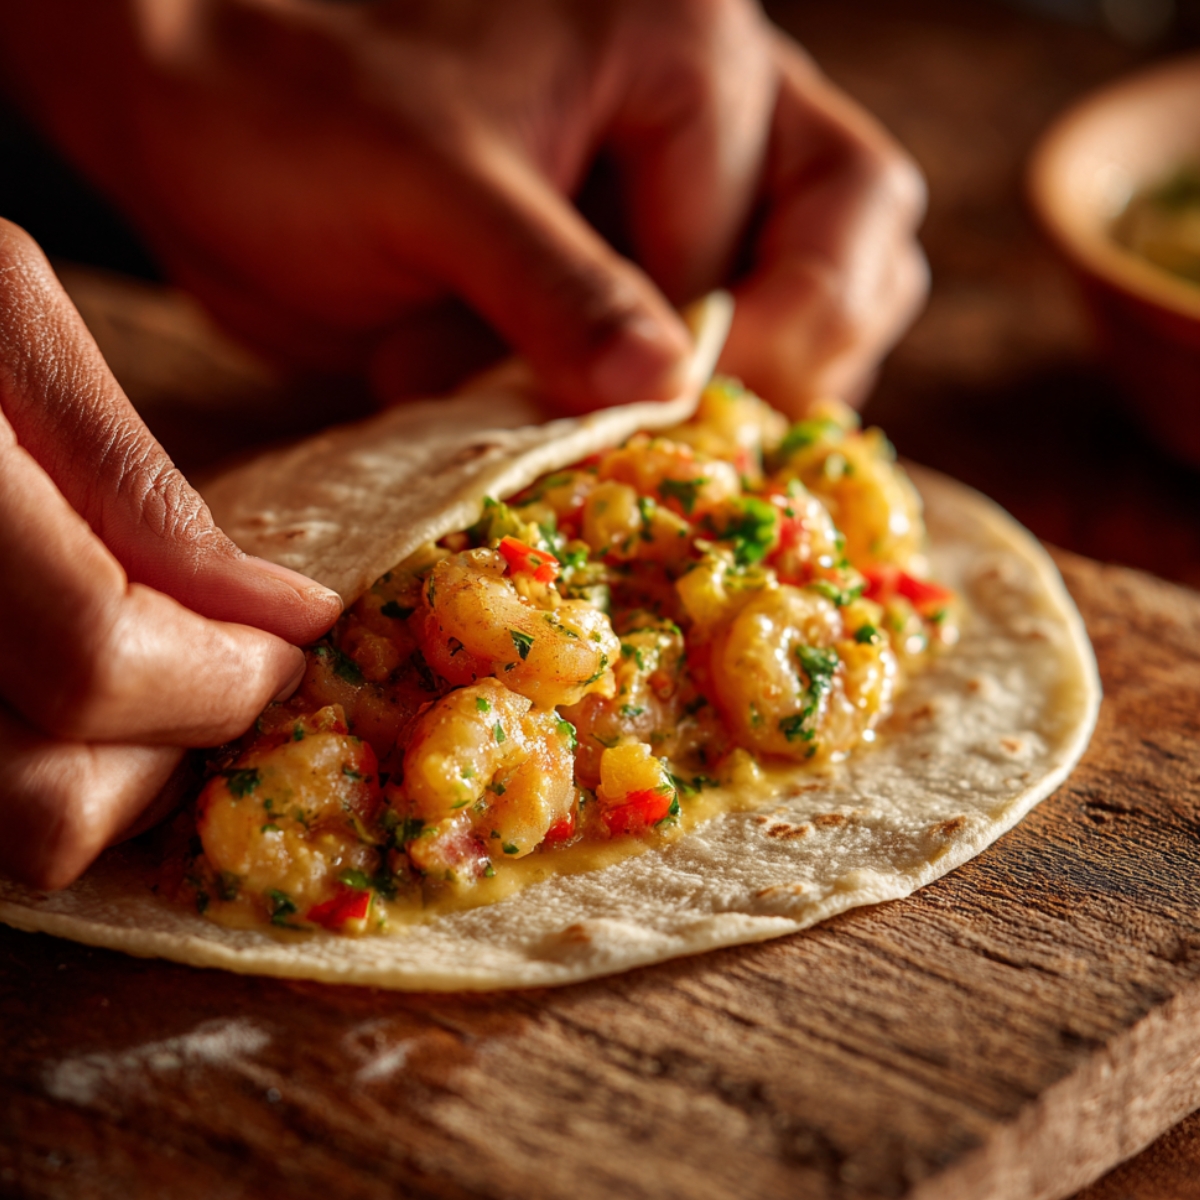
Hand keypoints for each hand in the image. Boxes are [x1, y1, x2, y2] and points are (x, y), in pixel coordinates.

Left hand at [0, 0, 925, 414]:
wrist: (203, 136)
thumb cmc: (294, 112)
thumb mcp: (426, 186)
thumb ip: (551, 282)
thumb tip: (665, 386)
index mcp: (681, 49)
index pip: (800, 210)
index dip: (749, 334)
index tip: (675, 418)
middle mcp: (712, 111)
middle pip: (855, 235)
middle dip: (796, 351)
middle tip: (705, 437)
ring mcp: (676, 197)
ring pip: (812, 293)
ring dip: (758, 388)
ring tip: (673, 446)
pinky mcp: (626, 272)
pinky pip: (711, 343)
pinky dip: (687, 407)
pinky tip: (629, 442)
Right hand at [0, 221, 341, 888]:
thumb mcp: (8, 314)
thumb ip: (130, 482)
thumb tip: (278, 616)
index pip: (101, 658)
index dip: (230, 671)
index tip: (298, 635)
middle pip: (50, 799)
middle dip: (180, 743)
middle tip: (233, 663)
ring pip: (15, 826)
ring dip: (125, 775)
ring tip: (167, 671)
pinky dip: (60, 765)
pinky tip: (97, 682)